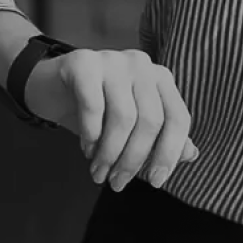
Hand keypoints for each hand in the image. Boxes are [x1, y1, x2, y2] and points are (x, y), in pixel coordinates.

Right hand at [23, 49, 199, 191]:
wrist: (50, 89)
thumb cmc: (98, 112)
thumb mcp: (131, 129)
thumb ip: (162, 139)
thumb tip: (191, 154)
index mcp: (160, 78)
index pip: (178, 118)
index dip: (169, 153)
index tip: (155, 182)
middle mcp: (141, 64)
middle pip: (151, 120)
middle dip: (134, 160)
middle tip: (117, 183)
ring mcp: (112, 59)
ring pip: (123, 117)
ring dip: (110, 154)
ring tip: (99, 173)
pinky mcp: (82, 63)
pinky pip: (93, 105)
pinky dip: (91, 135)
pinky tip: (86, 149)